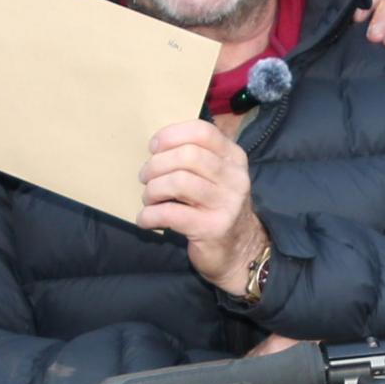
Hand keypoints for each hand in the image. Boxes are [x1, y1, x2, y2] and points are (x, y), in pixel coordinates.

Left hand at [141, 119, 265, 288]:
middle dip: (156, 165)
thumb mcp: (215, 177)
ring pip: (178, 181)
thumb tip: (156, 148)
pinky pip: (171, 213)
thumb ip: (195, 158)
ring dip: (153, 190)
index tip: (154, 148)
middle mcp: (234, 178)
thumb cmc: (216, 208)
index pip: (202, 132)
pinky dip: (150, 215)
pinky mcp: (212, 228)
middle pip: (188, 155)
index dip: (172, 135)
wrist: (239, 251)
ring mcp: (226, 203)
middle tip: (146, 178)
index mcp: (234, 158)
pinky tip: (146, 220)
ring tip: (150, 199)